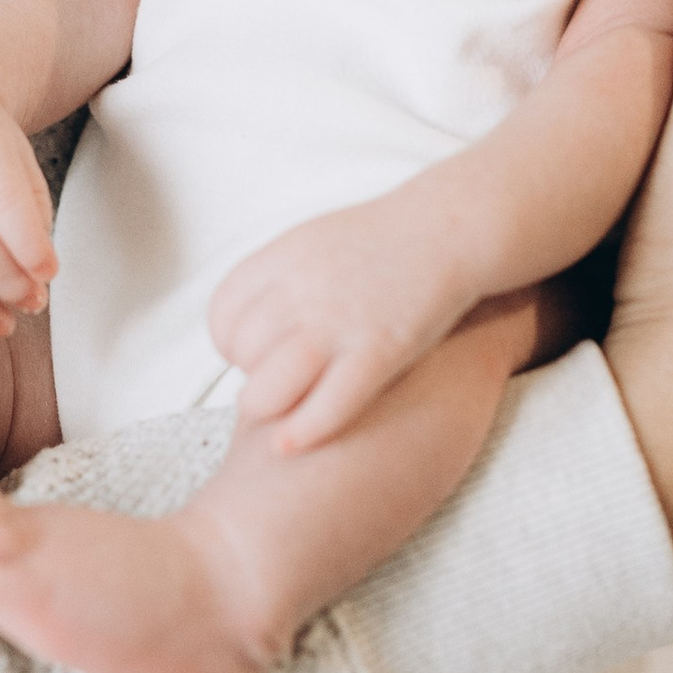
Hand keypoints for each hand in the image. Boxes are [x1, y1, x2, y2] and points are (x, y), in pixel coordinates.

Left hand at [208, 207, 469, 452]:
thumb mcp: (313, 243)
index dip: (231, 344)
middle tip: (278, 381)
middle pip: (242, 355)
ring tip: (280, 414)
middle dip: (253, 375)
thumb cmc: (381, 241)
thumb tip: (241, 328)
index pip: (222, 316)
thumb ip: (276, 281)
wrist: (450, 228)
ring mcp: (340, 321)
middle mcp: (304, 288)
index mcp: (283, 257)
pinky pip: (327, 406)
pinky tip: (293, 444)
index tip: (253, 355)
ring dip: (266, 410)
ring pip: (269, 390)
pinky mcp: (380, 350)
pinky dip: (303, 432)